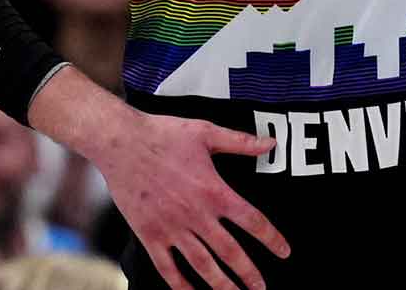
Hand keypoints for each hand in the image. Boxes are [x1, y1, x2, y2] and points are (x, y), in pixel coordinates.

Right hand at [93, 109, 290, 289]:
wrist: (120, 142)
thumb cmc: (164, 134)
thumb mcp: (206, 132)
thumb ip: (240, 142)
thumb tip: (270, 143)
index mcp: (214, 191)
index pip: (252, 221)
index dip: (272, 239)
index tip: (284, 252)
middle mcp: (196, 214)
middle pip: (230, 252)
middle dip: (249, 273)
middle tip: (261, 287)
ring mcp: (171, 227)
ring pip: (202, 265)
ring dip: (221, 285)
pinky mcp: (149, 234)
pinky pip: (167, 268)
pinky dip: (181, 285)